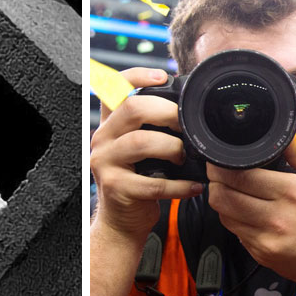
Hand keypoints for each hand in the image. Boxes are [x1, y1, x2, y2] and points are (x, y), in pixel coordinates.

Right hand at [90, 67, 202, 241]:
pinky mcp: (116, 188)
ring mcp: (105, 163)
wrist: (122, 220)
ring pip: (140, 142)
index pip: (113, 88)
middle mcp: (102, 139)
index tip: (162, 76)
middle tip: (186, 125)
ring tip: (186, 158)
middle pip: (131, 109)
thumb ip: (152, 127)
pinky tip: (193, 187)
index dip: (137, 76)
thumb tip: (189, 109)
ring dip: (173, 148)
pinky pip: (153, 184)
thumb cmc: (138, 181)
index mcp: (110, 125)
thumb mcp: (139, 149)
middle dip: (167, 112)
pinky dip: (179, 186)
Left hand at [207, 135, 295, 292]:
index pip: (239, 176)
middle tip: (218, 174)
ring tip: (231, 190)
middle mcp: (275, 217)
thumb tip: (285, 135)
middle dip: (214, 181)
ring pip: (222, 213)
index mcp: (292, 193)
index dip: (221, 166)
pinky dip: (233, 218)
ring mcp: (264, 238)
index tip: (218, 161)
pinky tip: (245, 211)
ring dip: (221, 199)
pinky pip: (234, 230)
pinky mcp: (259, 253)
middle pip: (221, 196)